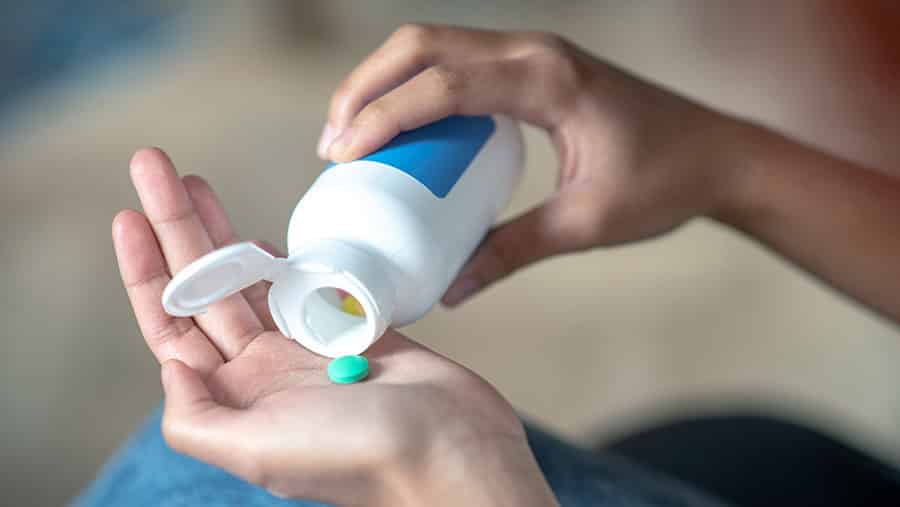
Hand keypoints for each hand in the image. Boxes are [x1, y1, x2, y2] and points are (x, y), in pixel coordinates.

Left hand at [113, 148, 557, 505]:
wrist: (452, 450)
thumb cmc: (362, 458)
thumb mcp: (259, 453)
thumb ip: (198, 418)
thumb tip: (171, 365)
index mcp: (236, 401)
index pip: (173, 327)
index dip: (146, 272)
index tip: (128, 217)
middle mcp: (264, 373)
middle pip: (205, 289)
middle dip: (177, 228)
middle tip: (153, 166)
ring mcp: (307, 348)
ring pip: (248, 279)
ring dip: (218, 231)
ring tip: (190, 181)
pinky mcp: (351, 329)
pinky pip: (303, 284)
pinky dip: (277, 258)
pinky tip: (254, 232)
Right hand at [317, 24, 741, 305]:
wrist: (716, 153)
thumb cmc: (664, 182)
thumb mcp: (585, 224)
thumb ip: (512, 251)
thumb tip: (448, 288)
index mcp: (548, 80)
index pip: (444, 83)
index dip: (384, 115)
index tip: (342, 156)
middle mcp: (534, 50)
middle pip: (422, 43)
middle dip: (365, 87)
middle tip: (334, 145)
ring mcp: (533, 50)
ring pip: (434, 43)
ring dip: (384, 81)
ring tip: (350, 135)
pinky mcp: (533, 63)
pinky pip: (457, 57)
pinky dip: (415, 83)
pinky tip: (400, 124)